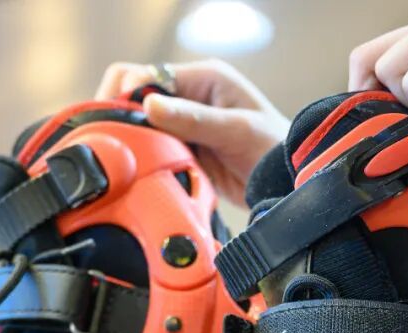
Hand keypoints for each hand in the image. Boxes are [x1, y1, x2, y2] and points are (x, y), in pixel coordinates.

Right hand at [96, 59, 289, 205]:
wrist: (290, 182)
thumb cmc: (276, 148)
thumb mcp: (236, 130)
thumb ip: (193, 119)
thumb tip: (149, 105)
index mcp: (203, 79)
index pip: (145, 75)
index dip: (125, 95)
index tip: (118, 120)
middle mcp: (189, 97)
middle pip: (134, 97)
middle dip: (122, 116)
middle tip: (118, 142)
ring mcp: (183, 126)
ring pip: (138, 126)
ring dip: (133, 140)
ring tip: (133, 159)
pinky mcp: (182, 151)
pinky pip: (150, 151)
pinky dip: (143, 158)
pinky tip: (144, 170)